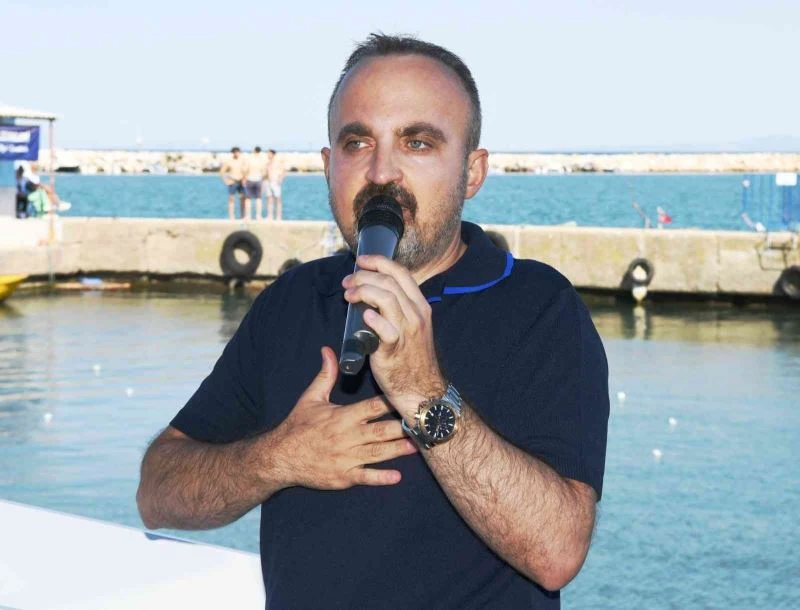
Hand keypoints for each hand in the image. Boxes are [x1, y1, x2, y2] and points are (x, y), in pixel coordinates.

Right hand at [270, 346, 416, 488]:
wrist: (280, 456)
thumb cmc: (298, 426)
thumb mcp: (311, 398)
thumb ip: (326, 375)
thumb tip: (328, 350)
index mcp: (342, 417)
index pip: (371, 407)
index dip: (390, 403)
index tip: (408, 399)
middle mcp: (347, 437)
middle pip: (380, 431)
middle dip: (401, 428)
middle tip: (422, 426)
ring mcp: (346, 458)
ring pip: (377, 453)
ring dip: (398, 450)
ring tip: (417, 446)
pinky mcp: (343, 477)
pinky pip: (364, 477)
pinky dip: (380, 477)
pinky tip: (396, 477)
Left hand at [342, 255, 446, 421]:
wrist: (423, 391)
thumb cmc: (412, 360)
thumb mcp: (412, 327)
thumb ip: (397, 309)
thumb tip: (372, 293)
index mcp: (420, 306)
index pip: (401, 273)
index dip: (379, 262)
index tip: (361, 261)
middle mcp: (416, 315)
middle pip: (389, 282)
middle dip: (363, 276)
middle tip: (348, 282)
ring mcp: (407, 332)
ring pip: (386, 298)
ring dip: (362, 291)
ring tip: (348, 295)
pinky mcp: (395, 350)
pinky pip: (385, 330)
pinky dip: (373, 319)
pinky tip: (363, 317)